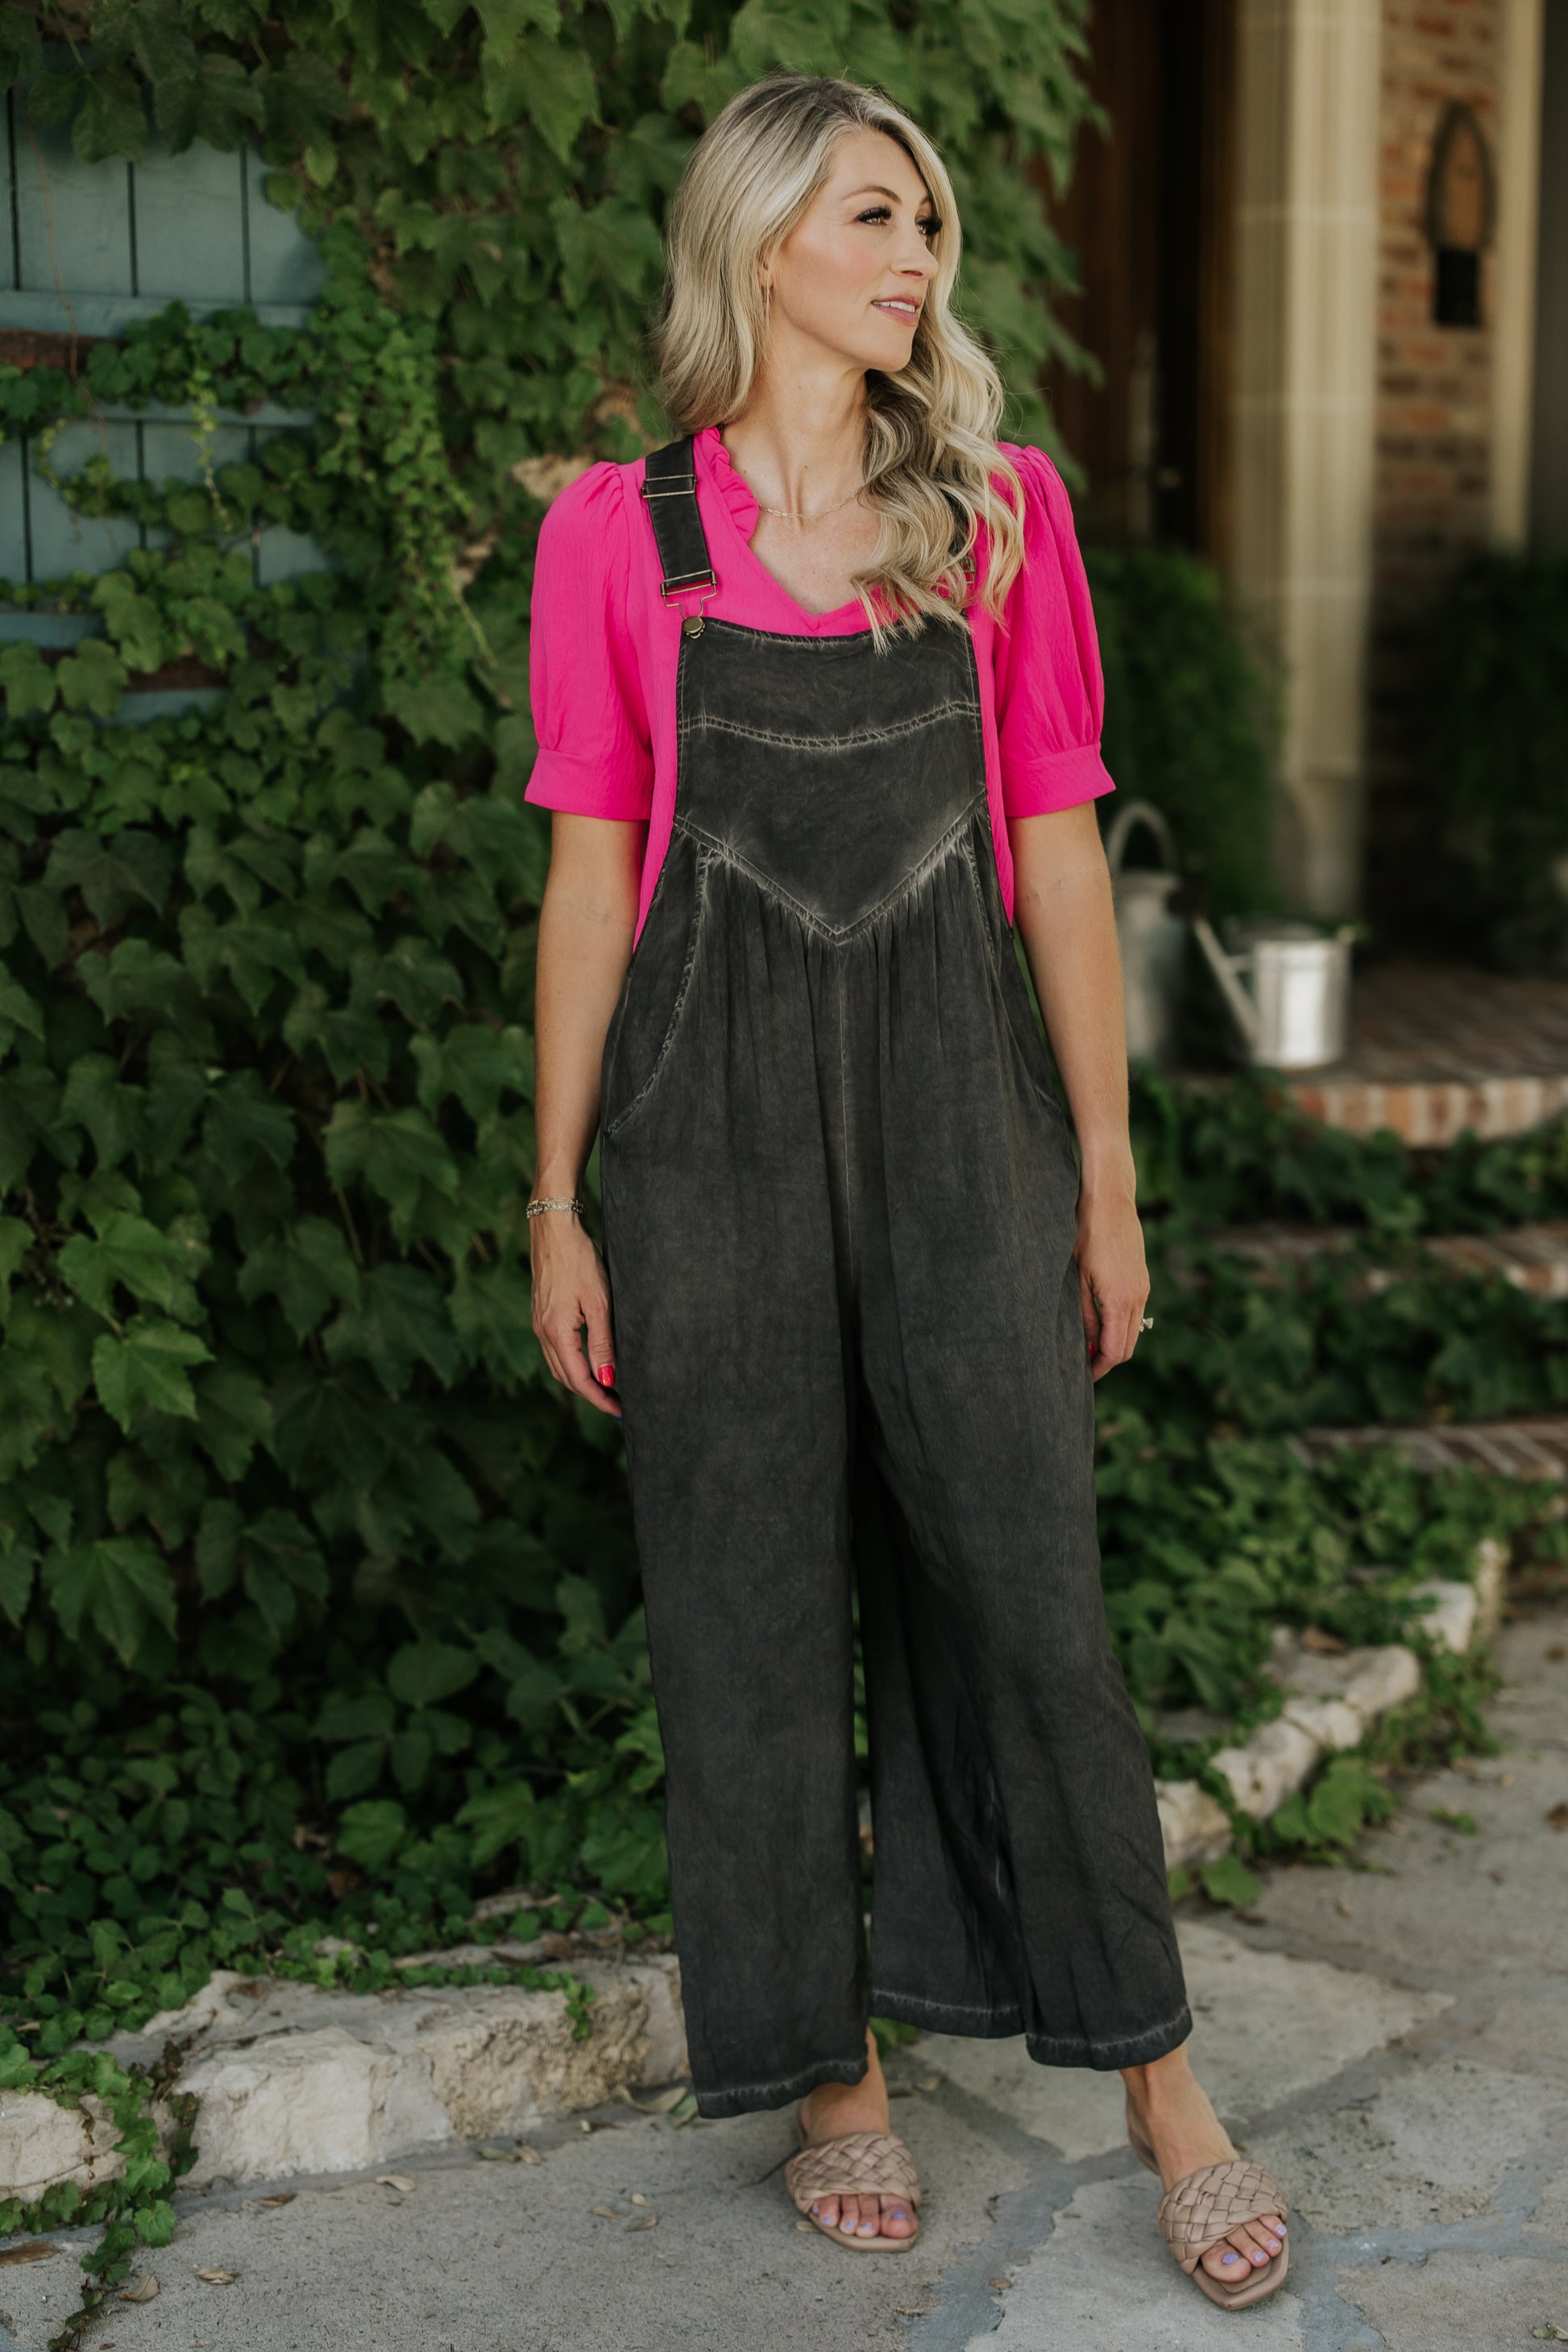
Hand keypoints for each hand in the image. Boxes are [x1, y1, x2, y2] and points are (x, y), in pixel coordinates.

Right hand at [529, 1210, 620, 1417]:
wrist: (554, 1228)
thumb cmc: (579, 1260)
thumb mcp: (599, 1302)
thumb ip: (602, 1343)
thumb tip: (607, 1378)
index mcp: (556, 1332)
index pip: (578, 1379)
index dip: (600, 1398)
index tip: (620, 1411)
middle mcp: (543, 1331)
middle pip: (566, 1377)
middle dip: (591, 1393)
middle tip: (617, 1403)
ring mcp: (539, 1323)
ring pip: (559, 1365)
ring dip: (580, 1380)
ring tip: (606, 1387)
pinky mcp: (541, 1314)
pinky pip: (555, 1349)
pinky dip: (571, 1362)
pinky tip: (588, 1361)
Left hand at [1075, 1187, 1148, 1381]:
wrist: (1110, 1201)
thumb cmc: (1086, 1234)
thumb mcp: (1077, 1278)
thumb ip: (1083, 1315)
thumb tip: (1087, 1345)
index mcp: (1120, 1300)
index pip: (1115, 1351)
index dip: (1099, 1367)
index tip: (1083, 1375)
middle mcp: (1137, 1298)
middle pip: (1128, 1346)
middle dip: (1107, 1359)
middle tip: (1083, 1363)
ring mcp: (1143, 1288)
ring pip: (1133, 1330)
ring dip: (1115, 1342)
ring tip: (1088, 1343)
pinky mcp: (1142, 1279)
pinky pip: (1135, 1313)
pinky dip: (1120, 1325)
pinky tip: (1099, 1319)